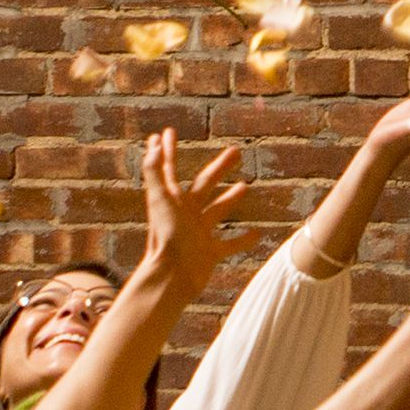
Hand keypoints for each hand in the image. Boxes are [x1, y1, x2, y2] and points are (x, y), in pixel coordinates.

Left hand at [137, 131, 249, 303]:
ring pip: (217, 211)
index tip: (167, 132)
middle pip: (204, 184)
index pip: (169, 168)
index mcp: (172, 200)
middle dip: (219, 168)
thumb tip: (152, 145)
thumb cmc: (166, 238)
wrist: (172, 278)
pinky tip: (256, 233)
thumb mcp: (161, 201)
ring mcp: (198, 233)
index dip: (167, 150)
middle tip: (237, 152)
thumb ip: (155, 173)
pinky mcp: (209, 252)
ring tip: (245, 186)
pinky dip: (242, 239)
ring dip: (230, 199)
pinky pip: (230, 244)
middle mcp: (185, 214)